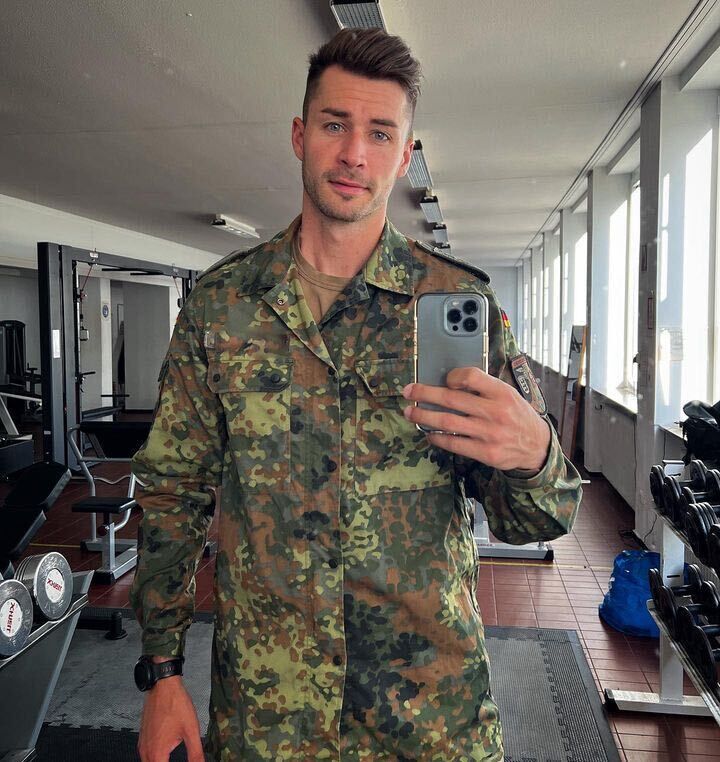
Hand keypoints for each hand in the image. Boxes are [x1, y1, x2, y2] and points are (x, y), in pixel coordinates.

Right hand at [138, 676, 204, 761]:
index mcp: (157, 753)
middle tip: (181, 760)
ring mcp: (142, 744)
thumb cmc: (175, 704)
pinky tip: (165, 756)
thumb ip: (195, 753)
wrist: (162, 686)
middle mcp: (146, 752)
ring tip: (172, 759)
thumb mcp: (191, 730)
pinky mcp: (143, 737)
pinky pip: (146, 756)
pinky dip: (155, 759)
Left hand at [402, 366, 550, 472]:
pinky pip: (453, 443)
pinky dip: (437, 437)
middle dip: (424, 394)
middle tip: (408, 392)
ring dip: (424, 416)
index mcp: (502, 392)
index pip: (471, 377)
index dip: (453, 376)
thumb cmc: (517, 416)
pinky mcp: (485, 452)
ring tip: (410, 413)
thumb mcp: (508, 394)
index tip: (444, 379)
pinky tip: (429, 433)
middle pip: (451, 399)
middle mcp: (495, 412)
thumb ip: (484, 388)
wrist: (536, 446)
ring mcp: (489, 434)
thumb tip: (449, 382)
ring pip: (447, 422)